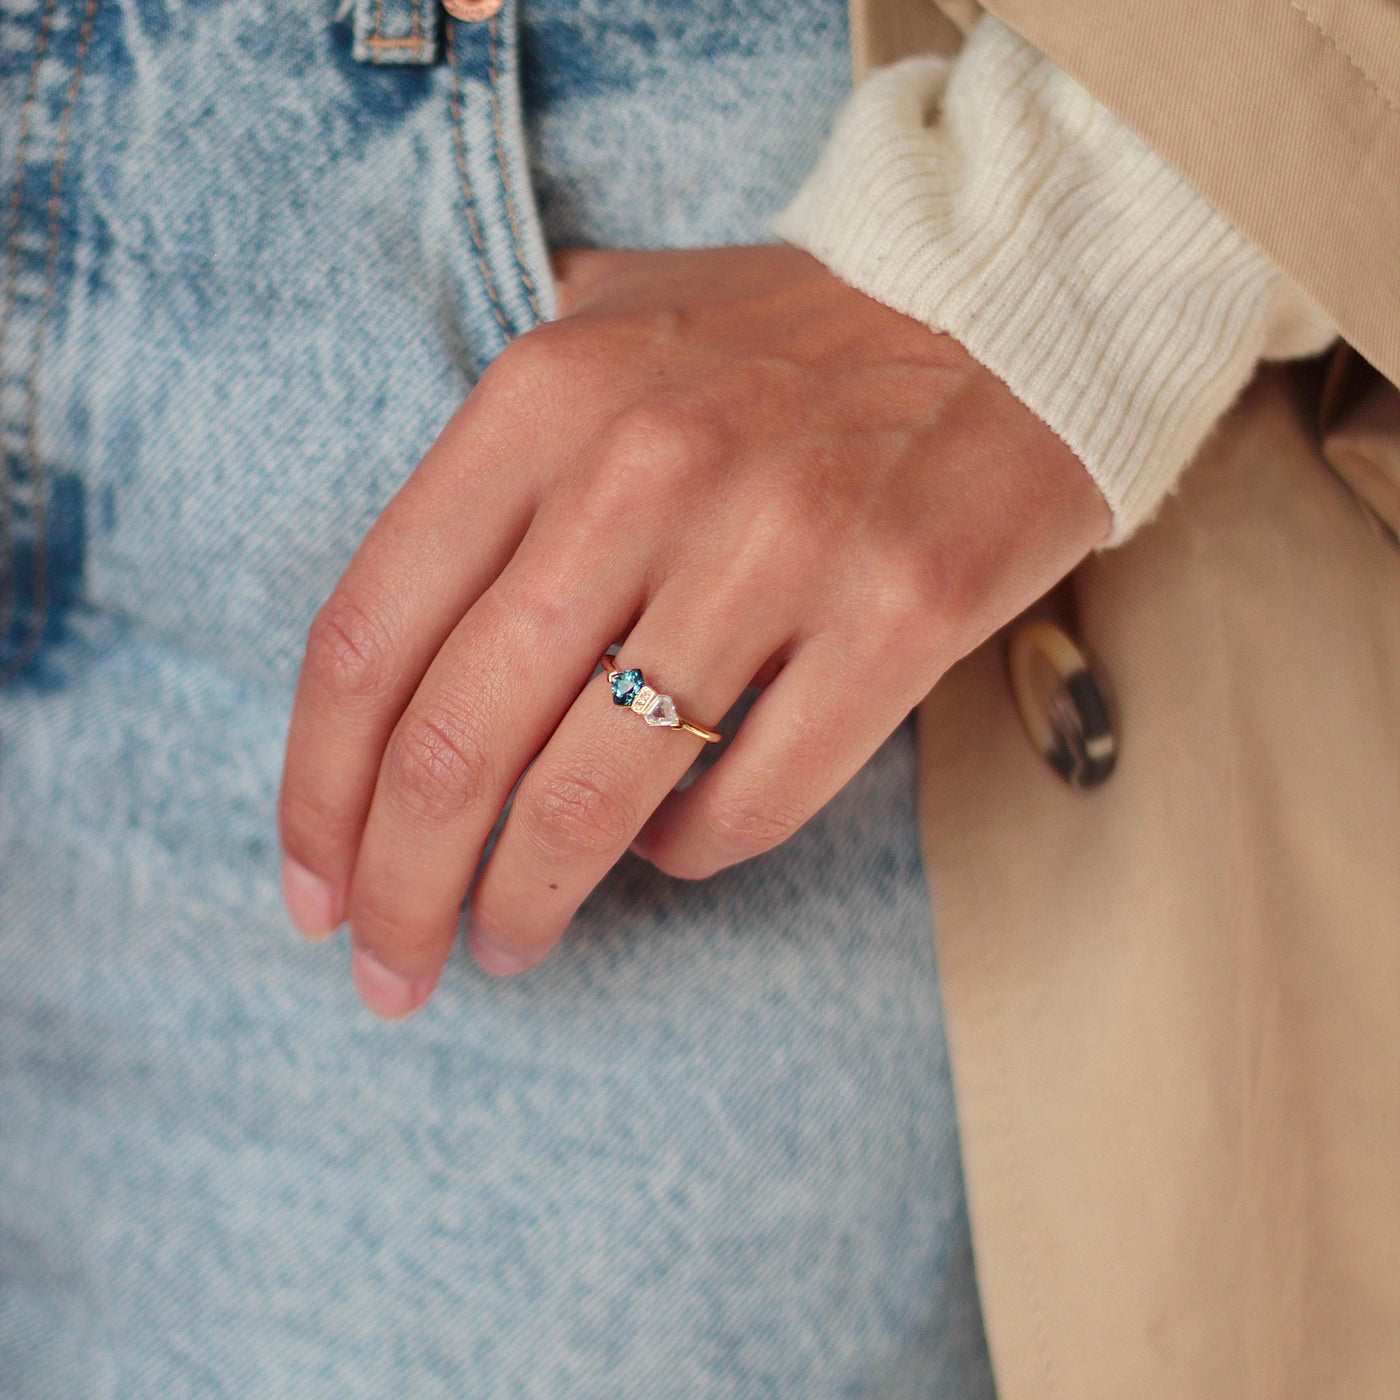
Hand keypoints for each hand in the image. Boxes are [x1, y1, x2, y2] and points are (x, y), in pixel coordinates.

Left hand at [278, 245, 1109, 1017]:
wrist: (1019, 297)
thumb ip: (498, 440)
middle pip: (454, 746)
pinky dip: (685, 858)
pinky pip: (749, 803)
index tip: (312, 886)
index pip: (367, 639)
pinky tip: (670, 849)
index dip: (316, 792)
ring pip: (589, 801)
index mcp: (544, 401)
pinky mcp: (898, 615)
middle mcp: (643, 472)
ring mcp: (777, 548)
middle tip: (392, 967)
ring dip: (523, 904)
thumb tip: (417, 606)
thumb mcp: (614, 324)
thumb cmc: (796, 334)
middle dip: (398, 893)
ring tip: (508, 944)